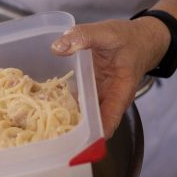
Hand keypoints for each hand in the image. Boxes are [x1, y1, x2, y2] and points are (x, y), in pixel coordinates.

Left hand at [51, 18, 169, 137]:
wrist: (138, 38)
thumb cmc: (129, 39)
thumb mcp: (108, 33)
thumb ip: (85, 37)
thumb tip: (58, 47)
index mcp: (120, 92)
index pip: (108, 121)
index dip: (93, 135)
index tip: (75, 143)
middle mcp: (107, 99)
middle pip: (90, 123)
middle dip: (71, 131)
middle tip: (46, 134)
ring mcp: (96, 96)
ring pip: (80, 113)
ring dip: (62, 118)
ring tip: (37, 123)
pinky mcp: (88, 89)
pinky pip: (74, 100)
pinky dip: (60, 102)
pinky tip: (41, 102)